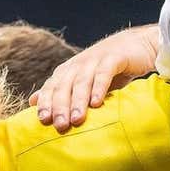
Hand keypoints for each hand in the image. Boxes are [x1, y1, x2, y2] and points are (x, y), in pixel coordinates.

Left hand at [30, 24, 158, 131]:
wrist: (137, 44)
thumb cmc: (108, 69)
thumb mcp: (83, 81)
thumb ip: (59, 92)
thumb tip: (32, 102)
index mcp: (66, 71)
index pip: (51, 88)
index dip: (46, 103)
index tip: (42, 121)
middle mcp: (77, 65)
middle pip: (63, 87)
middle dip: (60, 107)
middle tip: (60, 126)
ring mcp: (94, 60)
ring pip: (81, 82)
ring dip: (78, 101)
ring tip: (76, 120)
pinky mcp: (113, 59)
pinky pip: (103, 74)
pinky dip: (98, 88)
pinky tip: (96, 103)